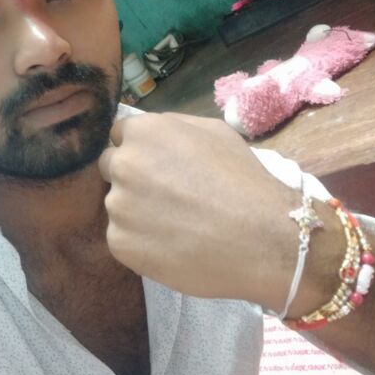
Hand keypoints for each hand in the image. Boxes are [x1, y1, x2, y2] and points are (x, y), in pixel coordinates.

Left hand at [98, 112, 299, 309]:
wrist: (262, 240)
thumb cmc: (244, 181)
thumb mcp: (215, 133)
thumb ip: (172, 128)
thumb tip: (151, 133)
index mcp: (143, 132)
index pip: (120, 136)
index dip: (140, 151)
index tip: (158, 167)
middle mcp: (123, 164)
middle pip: (112, 168)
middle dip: (132, 178)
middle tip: (165, 197)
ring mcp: (117, 206)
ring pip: (118, 205)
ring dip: (136, 212)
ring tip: (176, 226)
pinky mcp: (119, 243)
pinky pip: (122, 238)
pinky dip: (140, 243)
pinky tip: (171, 246)